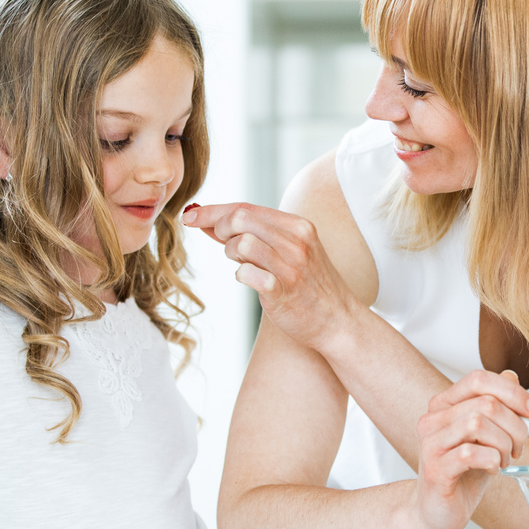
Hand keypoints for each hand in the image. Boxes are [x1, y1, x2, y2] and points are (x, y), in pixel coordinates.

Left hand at [182, 202, 359, 351]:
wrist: (338, 321)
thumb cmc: (308, 285)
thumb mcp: (289, 251)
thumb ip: (254, 235)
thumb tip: (209, 222)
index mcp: (298, 226)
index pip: (247, 207)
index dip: (213, 210)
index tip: (190, 216)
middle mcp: (297, 242)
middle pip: (241, 218)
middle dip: (220, 228)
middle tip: (223, 245)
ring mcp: (291, 267)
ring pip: (242, 243)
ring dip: (231, 253)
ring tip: (242, 264)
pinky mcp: (284, 292)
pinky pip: (247, 274)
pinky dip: (241, 275)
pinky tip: (250, 281)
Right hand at [408, 370, 528, 528]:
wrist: (436, 512)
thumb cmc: (461, 475)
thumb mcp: (485, 437)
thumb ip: (495, 407)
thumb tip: (511, 376)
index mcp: (444, 406)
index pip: (479, 379)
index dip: (513, 392)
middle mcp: (433, 420)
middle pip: (486, 403)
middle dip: (515, 426)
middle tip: (517, 448)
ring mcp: (431, 444)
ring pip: (478, 424)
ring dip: (503, 445)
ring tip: (503, 460)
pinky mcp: (435, 469)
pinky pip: (470, 453)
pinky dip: (491, 461)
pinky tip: (491, 470)